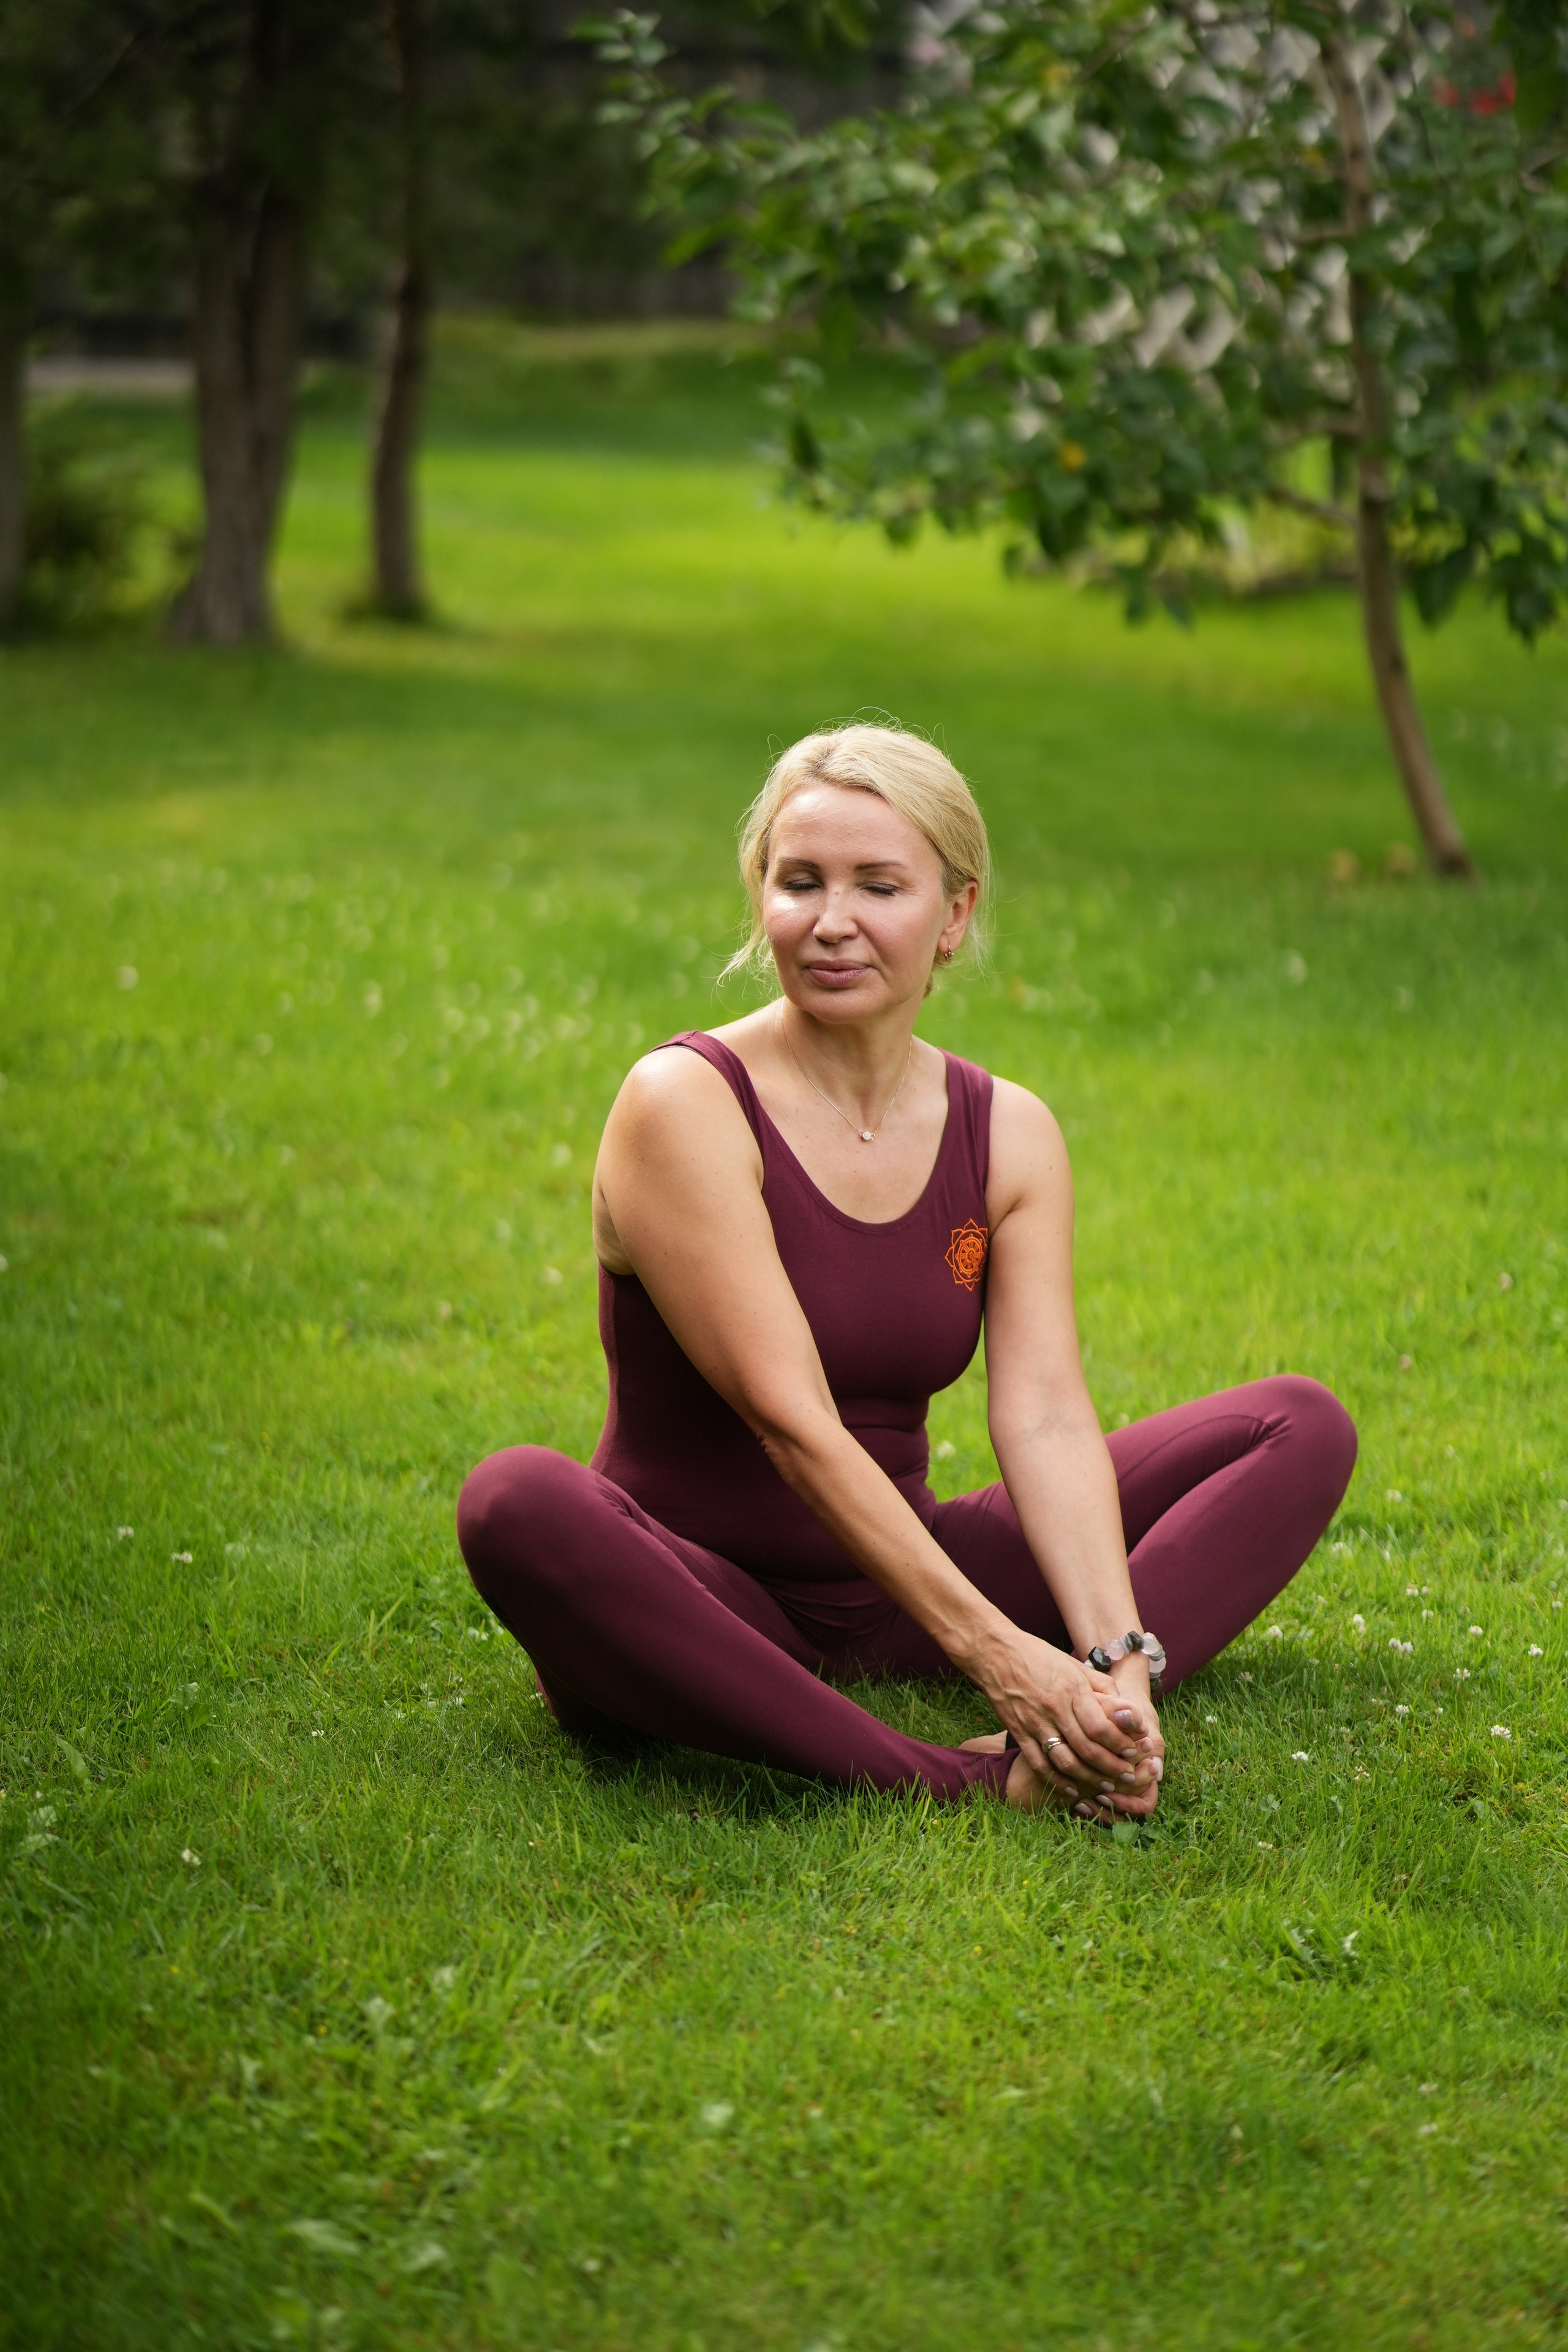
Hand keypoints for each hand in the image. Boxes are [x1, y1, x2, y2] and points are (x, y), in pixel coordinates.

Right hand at [963, 1624, 1155, 1803]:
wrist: (993, 1652)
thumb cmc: (1036, 1655)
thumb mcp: (1073, 1664)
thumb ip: (1100, 1686)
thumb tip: (1125, 1707)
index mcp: (1072, 1689)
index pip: (1101, 1726)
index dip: (1120, 1743)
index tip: (1134, 1752)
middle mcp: (1055, 1708)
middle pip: (1088, 1748)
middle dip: (1111, 1767)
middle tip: (1128, 1776)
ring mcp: (1035, 1723)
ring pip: (1066, 1761)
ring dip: (1089, 1778)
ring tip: (1105, 1786)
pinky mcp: (1019, 1732)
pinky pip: (1040, 1763)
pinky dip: (1057, 1781)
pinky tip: (1072, 1789)